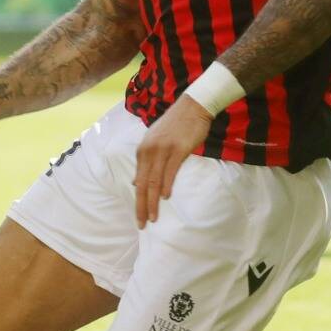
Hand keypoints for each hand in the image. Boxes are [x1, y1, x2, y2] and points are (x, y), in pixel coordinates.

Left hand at [132, 96, 212, 227]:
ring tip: (153, 217)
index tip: (139, 216)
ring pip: (154, 181)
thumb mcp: (154, 142)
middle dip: (141, 206)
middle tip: (141, 224)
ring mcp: (163, 150)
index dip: (138, 200)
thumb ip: (146, 161)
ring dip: (153, 201)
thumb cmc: (176, 126)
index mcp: (142, 150)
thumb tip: (137, 183)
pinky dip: (166, 185)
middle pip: (143, 184)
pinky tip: (166, 197)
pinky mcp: (178, 149)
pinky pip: (170, 171)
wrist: (193, 106)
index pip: (138, 180)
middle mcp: (149, 151)